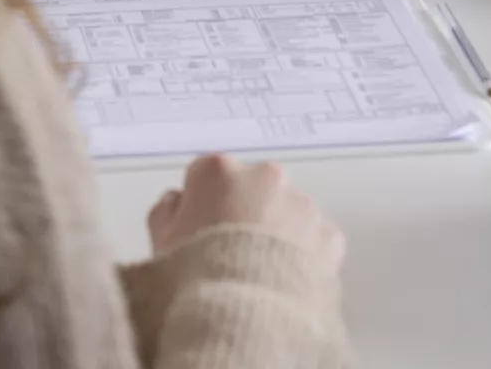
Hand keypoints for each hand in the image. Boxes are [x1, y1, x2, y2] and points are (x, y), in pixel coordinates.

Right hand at [147, 154, 345, 268]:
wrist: (243, 318)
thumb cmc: (197, 279)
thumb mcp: (161, 244)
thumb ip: (167, 212)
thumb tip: (176, 203)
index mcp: (218, 173)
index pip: (208, 174)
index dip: (201, 203)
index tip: (199, 227)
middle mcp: (264, 177)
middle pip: (253, 188)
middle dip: (245, 211)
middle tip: (231, 252)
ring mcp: (301, 204)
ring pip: (288, 212)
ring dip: (277, 233)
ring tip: (258, 274)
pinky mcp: (328, 234)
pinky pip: (314, 240)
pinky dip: (304, 256)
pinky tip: (283, 282)